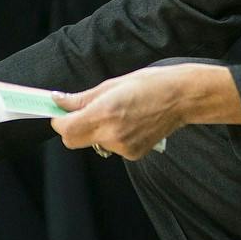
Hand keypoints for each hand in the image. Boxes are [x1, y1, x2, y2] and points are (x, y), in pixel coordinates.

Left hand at [51, 65, 190, 159]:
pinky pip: (112, 147)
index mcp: (104, 114)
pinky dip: (114, 136)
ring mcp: (123, 148)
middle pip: (73, 141)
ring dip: (97, 131)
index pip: (65, 129)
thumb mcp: (112, 85)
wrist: (182, 98)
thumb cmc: (151, 84)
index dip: (59, 120)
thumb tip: (59, 101)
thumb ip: (82, 98)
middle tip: (85, 112)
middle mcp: (111, 135)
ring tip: (119, 114)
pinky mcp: (133, 155)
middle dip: (73, 128)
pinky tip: (131, 123)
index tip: (62, 112)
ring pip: (94, 143)